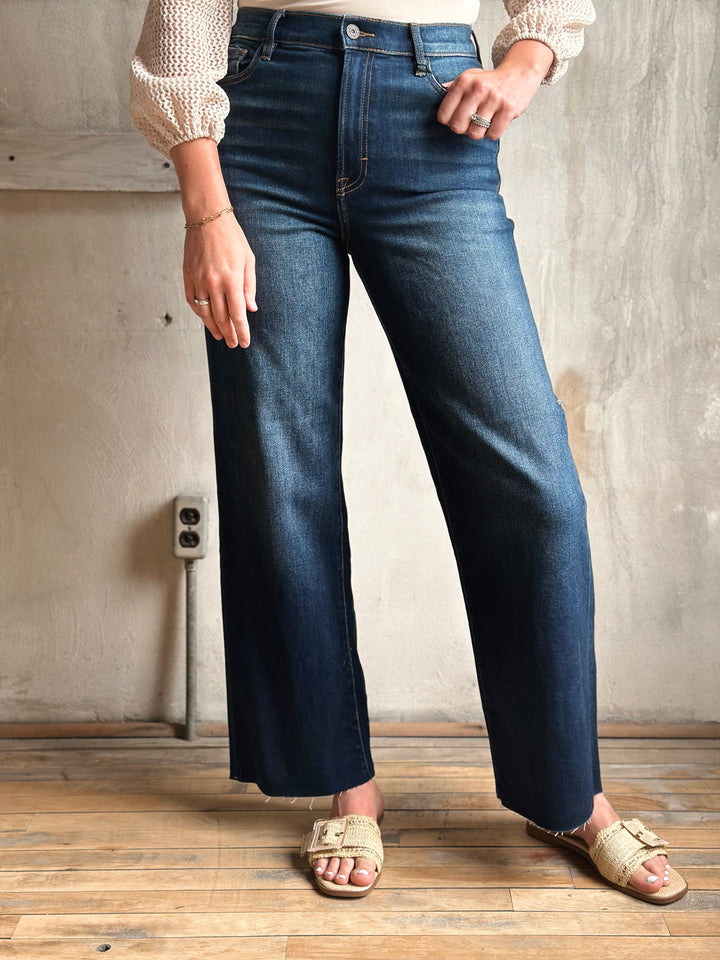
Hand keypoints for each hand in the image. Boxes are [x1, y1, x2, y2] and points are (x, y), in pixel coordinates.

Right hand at [183, 212, 256, 348]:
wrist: (207, 218)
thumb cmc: (232, 237)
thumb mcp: (248, 260)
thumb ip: (249, 287)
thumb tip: (251, 309)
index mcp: (231, 280)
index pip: (238, 314)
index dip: (242, 331)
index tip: (245, 343)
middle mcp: (213, 283)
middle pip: (221, 317)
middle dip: (229, 334)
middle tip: (234, 344)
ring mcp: (198, 280)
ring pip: (205, 313)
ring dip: (213, 327)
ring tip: (220, 336)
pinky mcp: (188, 275)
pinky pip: (192, 301)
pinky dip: (199, 313)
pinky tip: (206, 319)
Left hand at [437, 39, 553, 140]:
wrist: (519, 74)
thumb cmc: (490, 81)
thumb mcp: (470, 77)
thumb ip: (452, 87)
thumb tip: (438, 91)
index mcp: (464, 81)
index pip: (443, 115)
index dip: (449, 121)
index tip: (457, 118)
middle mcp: (477, 89)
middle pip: (457, 127)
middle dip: (463, 129)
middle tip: (470, 123)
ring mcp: (494, 99)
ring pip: (475, 133)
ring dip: (479, 132)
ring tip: (484, 122)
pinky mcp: (508, 109)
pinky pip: (493, 135)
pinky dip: (493, 133)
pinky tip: (495, 123)